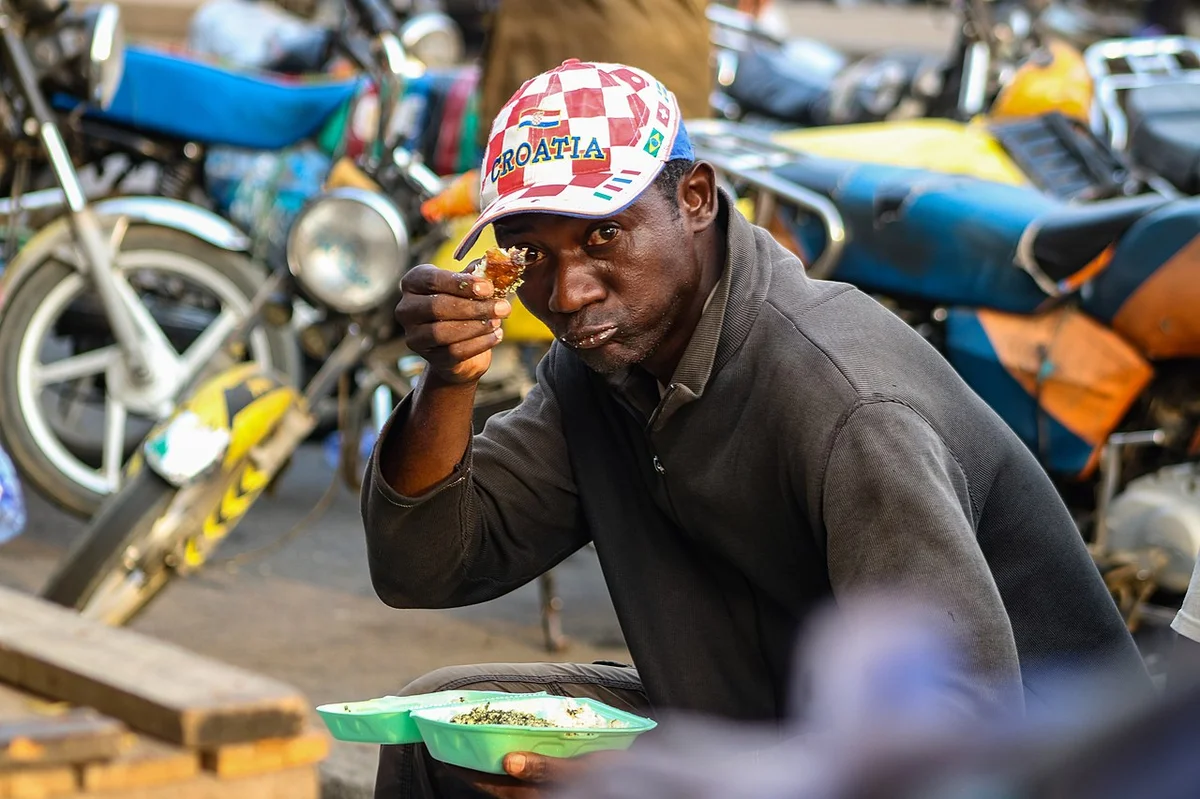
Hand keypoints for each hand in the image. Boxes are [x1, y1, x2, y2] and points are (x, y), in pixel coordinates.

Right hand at [395, 263, 511, 383]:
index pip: (433, 280)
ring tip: (498, 321)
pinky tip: (496, 336)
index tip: (488, 288)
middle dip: (474, 307)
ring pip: (443, 332)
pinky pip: (454, 352)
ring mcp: (414, 336)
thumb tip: (492, 264)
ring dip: (477, 326)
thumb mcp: (469, 286)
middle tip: (502, 307)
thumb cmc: (463, 307)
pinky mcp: (429, 357)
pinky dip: (479, 344)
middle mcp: (406, 309)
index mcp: (413, 283)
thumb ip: (478, 274)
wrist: (461, 344)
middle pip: (437, 306)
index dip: (461, 284)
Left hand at [448, 751, 614, 797]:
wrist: (644, 783)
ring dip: (499, 763)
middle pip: (500, 782)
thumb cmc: (614, 778)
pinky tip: (521, 747)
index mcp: (538, 794)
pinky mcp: (561, 782)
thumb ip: (545, 768)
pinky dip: (520, 761)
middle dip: (480, 766)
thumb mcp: (582, 770)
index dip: (468, 770)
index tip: (445, 755)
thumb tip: (507, 760)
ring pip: (514, 779)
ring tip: (485, 742)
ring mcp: (549, 790)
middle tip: (460, 744)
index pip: (492, 785)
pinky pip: (531, 774)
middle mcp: (539, 795)